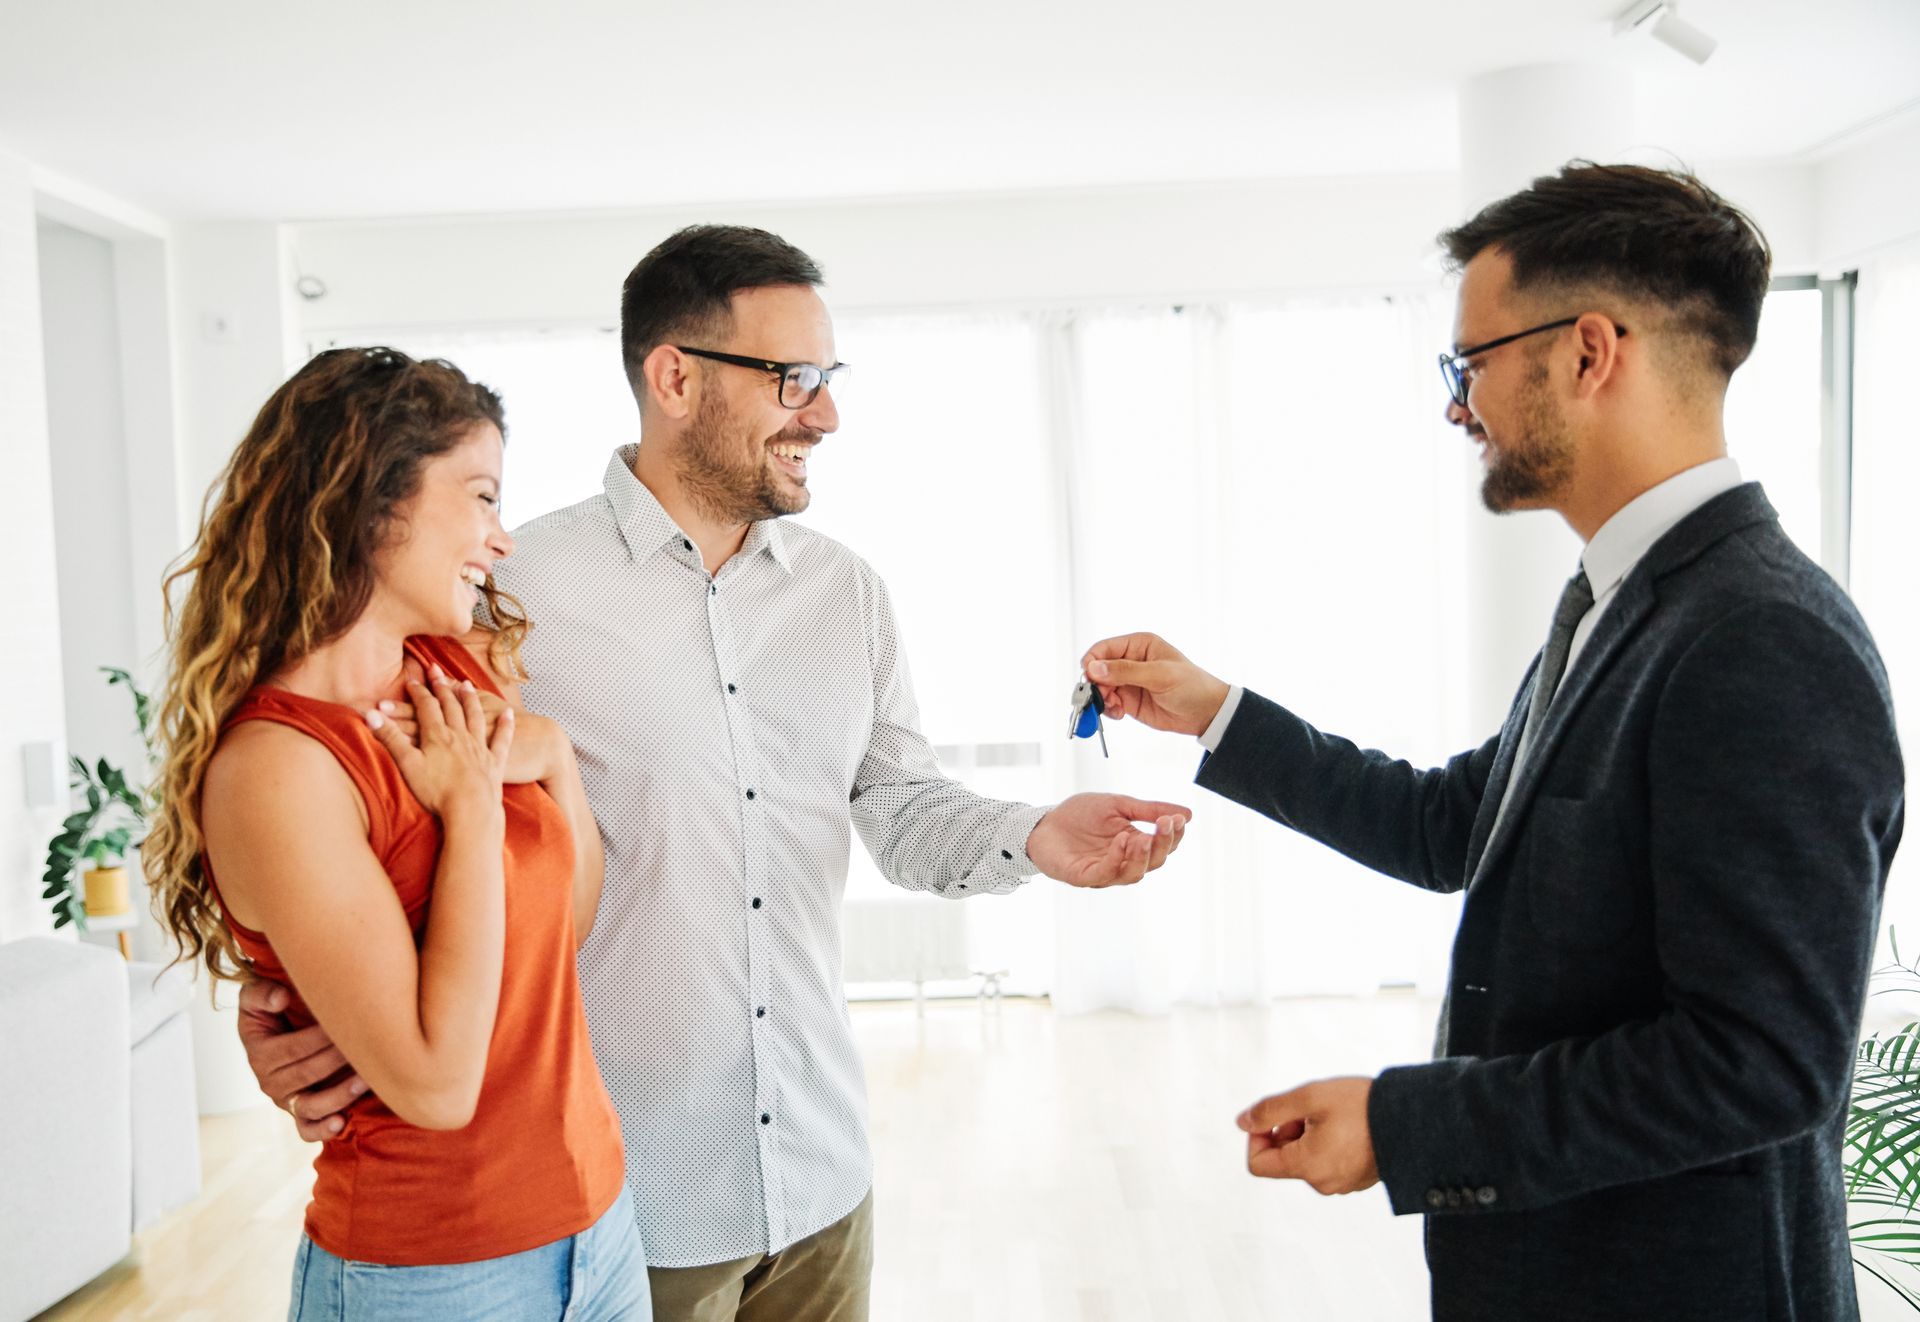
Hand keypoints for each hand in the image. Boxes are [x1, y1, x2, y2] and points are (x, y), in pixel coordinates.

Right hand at [237, 979, 367, 1140]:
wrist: (276, 1033)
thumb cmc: (271, 1011)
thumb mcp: (255, 998)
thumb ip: (261, 994)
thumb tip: (281, 998)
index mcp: (260, 1053)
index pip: (291, 1049)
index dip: (318, 1038)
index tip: (344, 1024)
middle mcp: (270, 1082)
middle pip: (307, 1074)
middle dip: (337, 1060)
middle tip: (368, 1045)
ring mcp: (286, 1100)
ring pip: (310, 1105)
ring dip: (339, 1094)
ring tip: (365, 1080)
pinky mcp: (300, 1114)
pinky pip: (307, 1130)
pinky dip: (322, 1130)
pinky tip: (341, 1123)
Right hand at [366, 673, 512, 819]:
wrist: (471, 809)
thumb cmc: (436, 790)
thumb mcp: (407, 764)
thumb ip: (390, 738)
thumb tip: (370, 714)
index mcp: (437, 735)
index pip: (426, 706)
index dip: (418, 692)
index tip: (412, 680)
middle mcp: (460, 735)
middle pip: (451, 705)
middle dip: (442, 687)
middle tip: (436, 671)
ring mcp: (479, 747)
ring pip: (475, 716)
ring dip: (469, 699)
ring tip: (466, 684)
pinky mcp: (494, 762)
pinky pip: (502, 738)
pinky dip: (505, 725)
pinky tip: (509, 713)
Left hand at [1027, 793, 1191, 887]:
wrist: (1043, 823)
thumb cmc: (1078, 815)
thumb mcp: (1118, 805)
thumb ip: (1149, 810)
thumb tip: (1187, 814)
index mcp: (1134, 844)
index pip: (1163, 846)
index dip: (1174, 834)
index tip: (1179, 818)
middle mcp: (1123, 861)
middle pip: (1154, 862)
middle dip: (1163, 844)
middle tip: (1167, 824)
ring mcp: (1105, 871)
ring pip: (1134, 873)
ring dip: (1143, 856)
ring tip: (1145, 837)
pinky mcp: (1084, 876)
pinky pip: (1106, 873)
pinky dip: (1117, 858)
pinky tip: (1122, 840)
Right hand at [1080, 633, 1231, 736]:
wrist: (1206, 713)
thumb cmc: (1191, 686)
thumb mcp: (1160, 675)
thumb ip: (1126, 671)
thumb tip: (1095, 668)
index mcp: (1138, 645)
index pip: (1104, 648)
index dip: (1092, 661)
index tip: (1089, 678)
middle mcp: (1129, 661)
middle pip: (1097, 669)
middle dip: (1095, 685)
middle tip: (1101, 698)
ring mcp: (1128, 681)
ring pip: (1100, 688)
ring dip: (1101, 699)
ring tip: (1115, 708)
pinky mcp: (1128, 700)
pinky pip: (1108, 703)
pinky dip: (1108, 709)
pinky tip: (1119, 714)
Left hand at [1236, 1076, 1379, 1194]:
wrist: (1413, 1118)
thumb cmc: (1362, 1106)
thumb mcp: (1308, 1098)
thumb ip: (1269, 1111)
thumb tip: (1242, 1122)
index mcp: (1307, 1167)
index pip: (1258, 1164)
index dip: (1257, 1136)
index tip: (1277, 1115)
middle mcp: (1323, 1183)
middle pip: (1283, 1158)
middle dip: (1288, 1130)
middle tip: (1312, 1108)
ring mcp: (1342, 1184)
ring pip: (1306, 1158)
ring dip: (1309, 1134)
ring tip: (1334, 1115)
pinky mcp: (1357, 1178)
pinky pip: (1328, 1162)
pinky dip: (1328, 1142)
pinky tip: (1348, 1124)